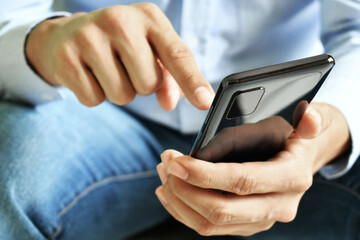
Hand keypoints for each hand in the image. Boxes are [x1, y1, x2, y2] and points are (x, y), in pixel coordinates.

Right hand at [25, 3, 213, 109]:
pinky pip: (94, 99)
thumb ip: (169, 77)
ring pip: (123, 96)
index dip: (192, 81)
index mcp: (149, 17)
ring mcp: (90, 36)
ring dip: (119, 92)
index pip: (177, 54)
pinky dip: (95, 95)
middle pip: (149, 84)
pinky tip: (89, 74)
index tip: (205, 103)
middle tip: (126, 67)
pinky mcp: (66, 56)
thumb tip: (170, 103)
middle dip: (141, 86)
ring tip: (108, 70)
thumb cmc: (119, 45)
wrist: (68, 35)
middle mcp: (120, 20)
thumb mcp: (149, 51)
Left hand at [155, 102, 349, 235]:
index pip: (242, 182)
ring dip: (179, 200)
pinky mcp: (245, 225)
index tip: (176, 162)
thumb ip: (309, 123)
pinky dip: (183, 211)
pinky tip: (168, 192)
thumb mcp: (307, 126)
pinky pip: (209, 227)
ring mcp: (260, 221)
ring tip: (163, 172)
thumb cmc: (295, 140)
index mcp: (291, 180)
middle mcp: (277, 207)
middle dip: (185, 189)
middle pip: (222, 210)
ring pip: (211, 224)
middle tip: (166, 163)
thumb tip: (308, 116)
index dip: (206, 174)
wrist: (303, 163)